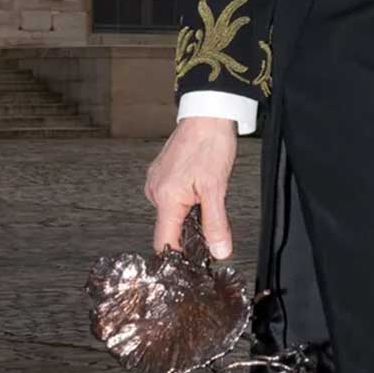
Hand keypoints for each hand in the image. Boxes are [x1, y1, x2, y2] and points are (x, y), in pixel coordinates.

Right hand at [144, 115, 240, 260]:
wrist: (207, 114)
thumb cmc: (210, 144)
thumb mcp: (217, 189)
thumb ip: (216, 224)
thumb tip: (219, 250)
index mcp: (166, 198)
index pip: (164, 242)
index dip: (179, 254)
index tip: (195, 258)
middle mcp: (155, 191)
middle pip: (170, 227)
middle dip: (190, 229)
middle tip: (212, 215)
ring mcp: (156, 180)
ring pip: (172, 212)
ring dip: (190, 212)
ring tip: (207, 193)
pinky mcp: (161, 172)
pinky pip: (172, 197)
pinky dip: (186, 198)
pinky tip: (199, 185)